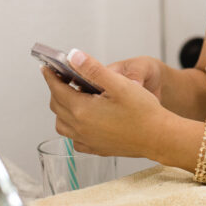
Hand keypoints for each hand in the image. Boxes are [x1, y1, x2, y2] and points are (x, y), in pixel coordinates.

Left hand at [42, 50, 171, 157]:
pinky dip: (72, 127)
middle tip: (60, 79)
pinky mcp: (96, 149)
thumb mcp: (119, 83)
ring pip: (62, 124)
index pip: (57, 89)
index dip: (50, 77)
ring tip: (71, 98)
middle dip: (56, 90)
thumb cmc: (143, 111)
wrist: (159, 137)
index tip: (46, 68)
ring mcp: (87, 141)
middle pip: (57, 106)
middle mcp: (79, 128)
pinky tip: (83, 120)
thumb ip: (94, 69)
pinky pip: (74, 138)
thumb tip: (73, 57)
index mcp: (82, 110)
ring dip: (62, 109)